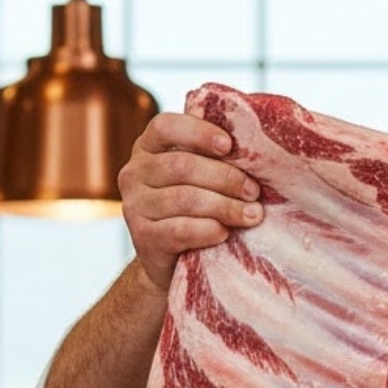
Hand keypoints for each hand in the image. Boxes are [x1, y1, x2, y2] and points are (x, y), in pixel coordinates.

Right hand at [118, 113, 264, 291]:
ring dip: (225, 206)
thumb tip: (253, 142)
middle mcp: (134, 173)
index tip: (229, 146)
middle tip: (254, 191)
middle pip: (182, 166)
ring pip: (184, 198)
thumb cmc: (196, 209)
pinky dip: (208, 230)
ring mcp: (134, 206)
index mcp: (148, 147)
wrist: (174, 261)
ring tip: (252, 214)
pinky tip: (225, 232)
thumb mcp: (199, 177)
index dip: (198, 133)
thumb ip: (212, 157)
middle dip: (225, 178)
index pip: (165, 126)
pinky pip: (180, 230)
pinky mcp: (142, 237)